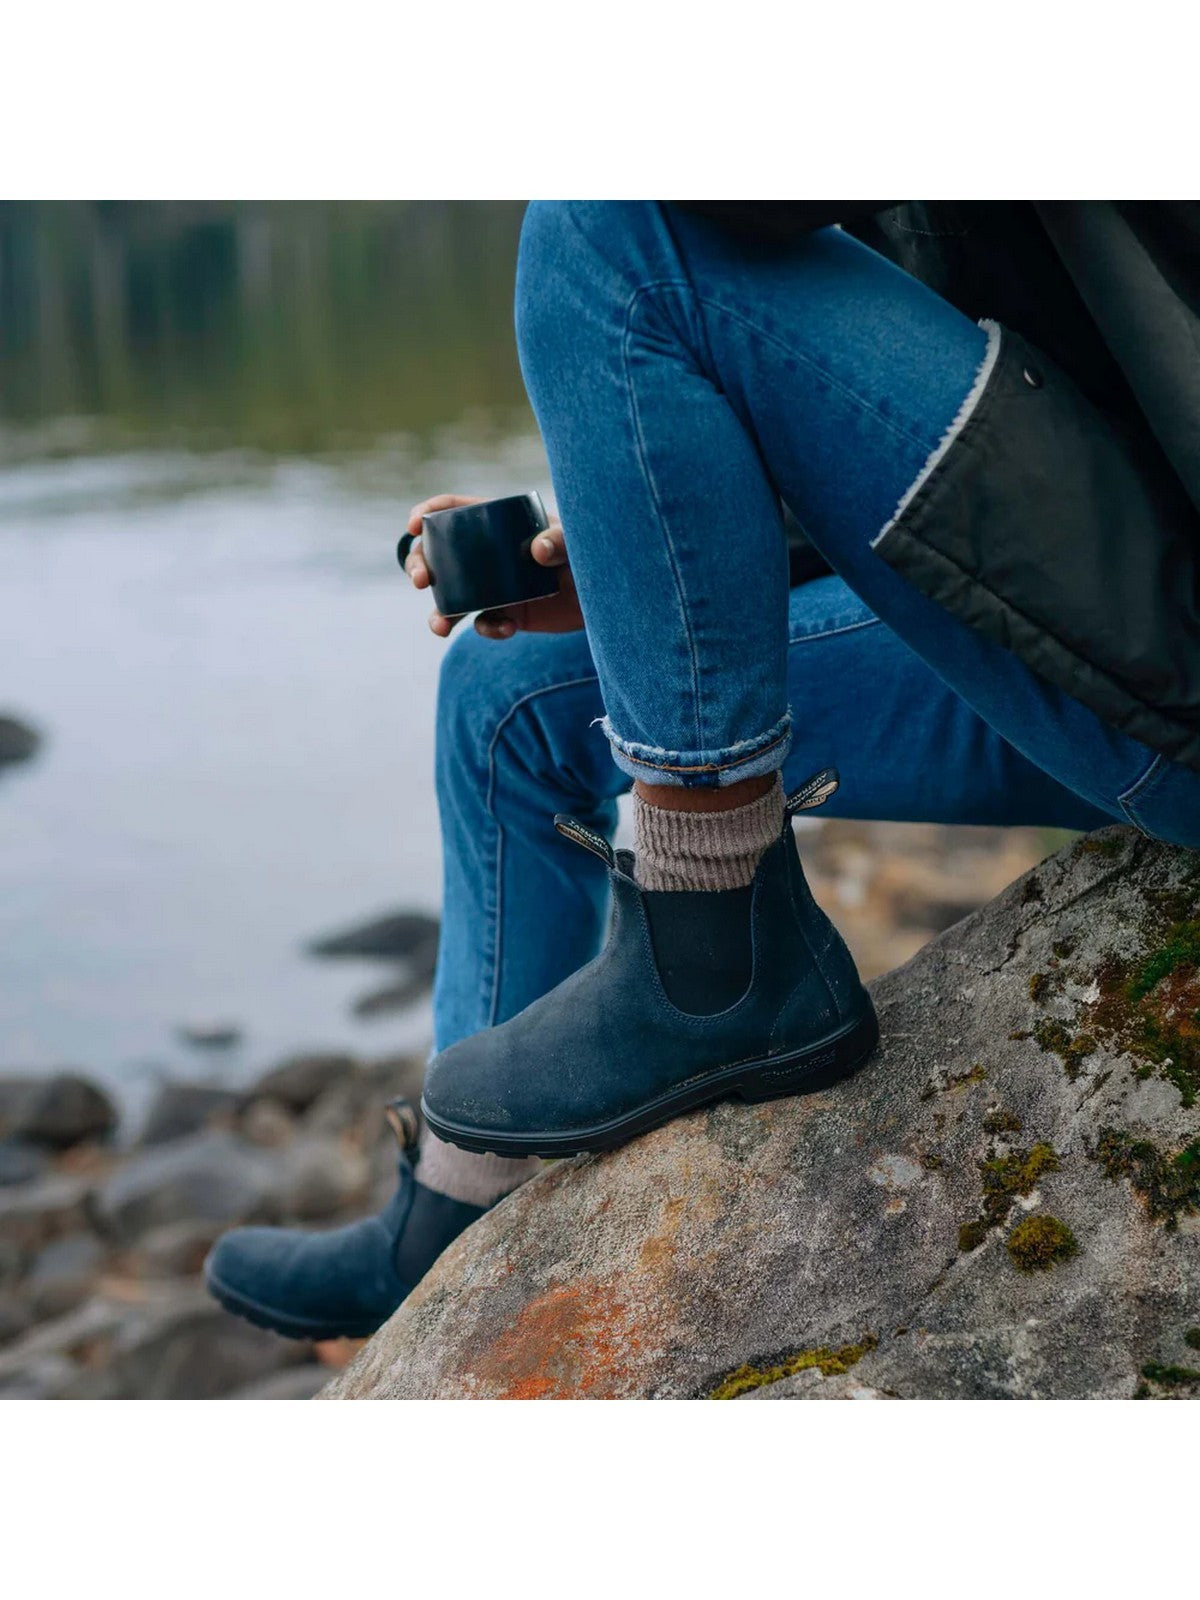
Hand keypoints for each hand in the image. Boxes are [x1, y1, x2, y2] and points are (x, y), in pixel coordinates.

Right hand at [402, 494, 584, 639]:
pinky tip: (503, 629)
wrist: (607, 597)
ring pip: (451, 596)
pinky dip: (487, 628)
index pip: (452, 510)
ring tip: (439, 626)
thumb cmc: (591, 555)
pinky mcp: (506, 613)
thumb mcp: (577, 542)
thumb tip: (536, 549)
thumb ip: (560, 540)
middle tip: (421, 580)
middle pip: (438, 555)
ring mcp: (493, 585)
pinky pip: (483, 622)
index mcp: (496, 523)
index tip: (414, 526)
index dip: (427, 513)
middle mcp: (487, 554)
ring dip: (438, 612)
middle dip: (419, 565)